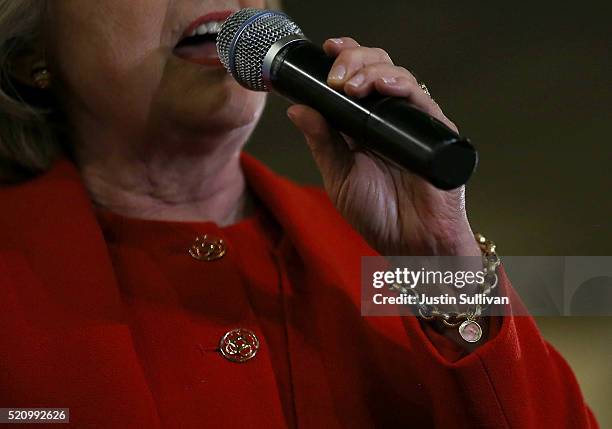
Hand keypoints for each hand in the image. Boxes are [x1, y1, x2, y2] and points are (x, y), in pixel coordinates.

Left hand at [287, 37, 479, 255]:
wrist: (410, 245)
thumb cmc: (378, 215)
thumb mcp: (339, 177)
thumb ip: (322, 143)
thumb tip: (297, 109)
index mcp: (362, 126)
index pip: (354, 79)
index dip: (342, 59)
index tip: (324, 51)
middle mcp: (387, 118)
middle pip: (375, 67)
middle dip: (352, 60)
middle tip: (334, 75)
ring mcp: (412, 122)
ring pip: (397, 75)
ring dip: (372, 69)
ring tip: (350, 84)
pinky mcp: (435, 132)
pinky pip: (421, 100)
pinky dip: (402, 86)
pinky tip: (382, 86)